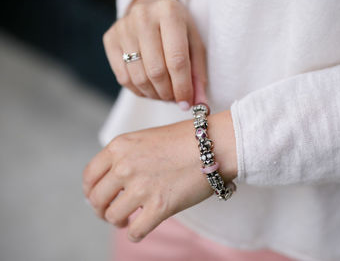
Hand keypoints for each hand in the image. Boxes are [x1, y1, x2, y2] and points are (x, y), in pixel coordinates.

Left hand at [82, 110, 236, 241]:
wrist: (215, 144)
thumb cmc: (186, 139)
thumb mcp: (146, 138)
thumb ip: (127, 156)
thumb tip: (114, 180)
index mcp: (119, 147)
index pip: (90, 176)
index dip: (91, 191)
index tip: (98, 198)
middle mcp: (125, 166)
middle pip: (97, 199)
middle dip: (102, 210)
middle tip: (112, 212)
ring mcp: (141, 187)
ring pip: (113, 216)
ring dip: (119, 221)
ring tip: (128, 220)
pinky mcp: (159, 207)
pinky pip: (135, 231)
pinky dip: (134, 234)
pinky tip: (140, 230)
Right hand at [103, 0, 207, 109]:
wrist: (152, 10)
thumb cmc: (178, 30)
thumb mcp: (195, 45)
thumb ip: (198, 75)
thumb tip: (198, 104)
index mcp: (169, 13)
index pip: (176, 60)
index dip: (182, 87)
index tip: (187, 103)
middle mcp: (143, 17)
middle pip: (156, 71)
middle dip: (168, 93)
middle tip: (175, 99)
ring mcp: (123, 28)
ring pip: (139, 78)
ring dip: (154, 95)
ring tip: (164, 94)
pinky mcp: (110, 39)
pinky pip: (124, 78)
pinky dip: (140, 91)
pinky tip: (150, 89)